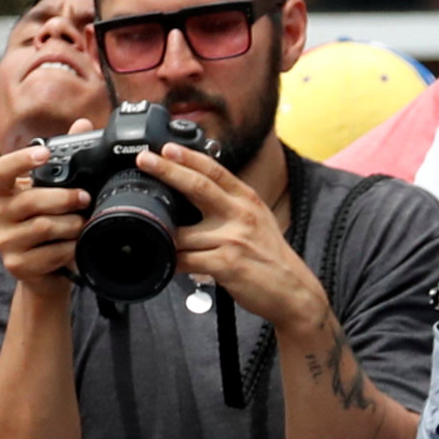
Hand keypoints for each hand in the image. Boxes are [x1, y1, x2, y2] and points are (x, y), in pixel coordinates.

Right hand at [0, 141, 87, 289]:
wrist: (44, 271)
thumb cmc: (47, 223)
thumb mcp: (51, 190)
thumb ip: (64, 158)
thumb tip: (82, 124)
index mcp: (0, 192)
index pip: (0, 170)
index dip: (21, 160)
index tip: (45, 152)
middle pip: (30, 201)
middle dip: (64, 198)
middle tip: (85, 198)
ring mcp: (3, 242)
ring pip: (42, 227)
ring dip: (70, 224)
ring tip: (83, 222)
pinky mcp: (15, 265)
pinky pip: (48, 253)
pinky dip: (68, 248)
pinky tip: (75, 244)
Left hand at [153, 145, 325, 332]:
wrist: (293, 290)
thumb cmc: (270, 257)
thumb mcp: (257, 219)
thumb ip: (232, 204)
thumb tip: (199, 192)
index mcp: (247, 200)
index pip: (215, 171)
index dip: (189, 157)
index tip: (167, 148)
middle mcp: (241, 214)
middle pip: (197, 186)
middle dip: (167, 170)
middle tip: (145, 160)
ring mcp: (233, 239)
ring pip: (183, 233)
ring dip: (163, 234)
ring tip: (147, 233)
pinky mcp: (226, 264)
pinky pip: (187, 261)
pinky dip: (172, 262)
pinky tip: (165, 263)